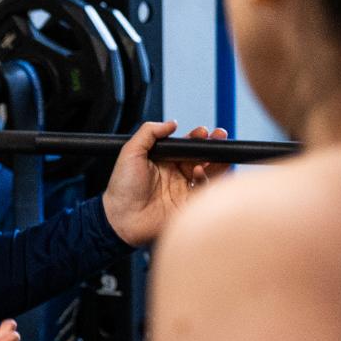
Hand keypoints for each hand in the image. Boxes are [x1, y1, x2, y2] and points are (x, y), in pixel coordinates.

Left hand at [101, 121, 229, 245]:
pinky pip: (204, 190)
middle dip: (213, 146)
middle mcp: (176, 174)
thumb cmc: (122, 187)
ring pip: (208, 172)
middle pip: (201, 157)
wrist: (120, 217)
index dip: (196, 138)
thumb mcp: (131, 152)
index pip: (186, 146)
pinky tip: (198, 171)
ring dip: (215, 161)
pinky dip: (205, 178)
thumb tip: (171, 123)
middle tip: (220, 136)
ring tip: (212, 154)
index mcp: (164, 161)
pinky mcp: (188, 205)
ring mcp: (183, 189)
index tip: (203, 131)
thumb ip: (149, 132)